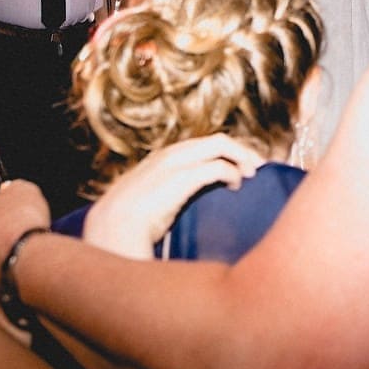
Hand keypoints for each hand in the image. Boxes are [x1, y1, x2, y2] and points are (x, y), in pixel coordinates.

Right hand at [83, 134, 265, 256]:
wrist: (112, 228)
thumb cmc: (127, 224)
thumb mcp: (146, 203)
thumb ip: (163, 196)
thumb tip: (175, 208)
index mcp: (162, 158)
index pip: (202, 145)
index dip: (225, 153)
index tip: (241, 165)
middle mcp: (170, 154)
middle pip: (217, 140)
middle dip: (241, 151)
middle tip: (257, 166)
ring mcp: (176, 163)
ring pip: (220, 145)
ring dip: (241, 156)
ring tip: (252, 172)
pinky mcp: (182, 177)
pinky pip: (217, 167)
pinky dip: (231, 173)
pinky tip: (235, 185)